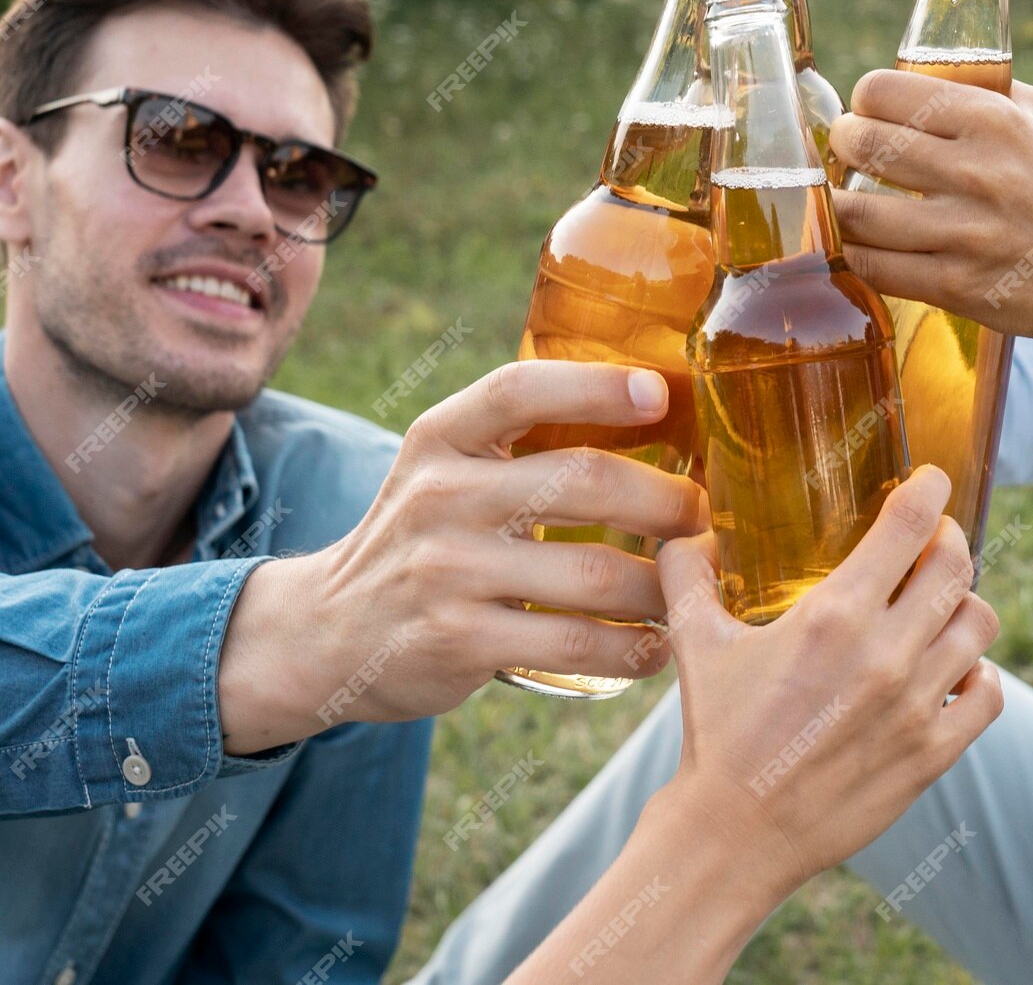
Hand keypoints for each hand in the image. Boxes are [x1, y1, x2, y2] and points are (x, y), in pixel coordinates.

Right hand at [218, 361, 708, 751]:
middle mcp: (438, 495)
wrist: (328, 631)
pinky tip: (657, 646)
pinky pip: (574, 643)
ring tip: (696, 587)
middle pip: (579, 480)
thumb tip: (655, 410)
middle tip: (705, 517)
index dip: (594, 385)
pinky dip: (633, 648)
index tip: (659, 393)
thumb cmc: (422, 539)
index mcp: (440, 438)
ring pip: (593, 573)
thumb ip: (520, 442)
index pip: (518, 390)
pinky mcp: (458, 641)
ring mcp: (446, 571)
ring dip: (663, 585)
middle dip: (664, 500)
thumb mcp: (445, 470)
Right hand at [647, 465, 1002, 903]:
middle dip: (949, 541)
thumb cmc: (715, 733)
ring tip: (940, 607)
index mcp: (833, 616)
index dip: (929, 490)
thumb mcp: (694, 642)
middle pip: (957, 566)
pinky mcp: (933, 754)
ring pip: (979, 624)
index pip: (908, 525)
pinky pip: (989, 694)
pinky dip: (978, 673)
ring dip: (964, 604)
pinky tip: (951, 671)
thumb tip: (685, 530)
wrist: (735, 834)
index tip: (931, 481)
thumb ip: (688, 573)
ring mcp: (916, 705)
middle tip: (933, 541)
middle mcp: (885, 654)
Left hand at [829, 67, 1032, 352]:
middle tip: (850, 156)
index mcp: (993, 120)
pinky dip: (859, 255)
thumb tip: (925, 82)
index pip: (883, 91)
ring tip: (850, 204)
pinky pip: (874, 268)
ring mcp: (963, 234)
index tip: (867, 114)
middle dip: (843, 147)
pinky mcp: (957, 286)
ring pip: (855, 213)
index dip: (864, 102)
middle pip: (860, 144)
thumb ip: (988, 95)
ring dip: (841, 207)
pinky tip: (867, 247)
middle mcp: (974, 171)